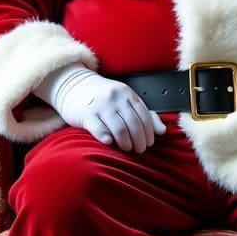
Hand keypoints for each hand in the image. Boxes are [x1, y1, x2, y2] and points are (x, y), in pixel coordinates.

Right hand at [36, 65, 165, 151]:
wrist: (75, 85)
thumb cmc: (104, 97)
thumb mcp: (125, 101)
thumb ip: (145, 115)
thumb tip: (162, 131)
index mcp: (128, 94)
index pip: (144, 116)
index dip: (149, 132)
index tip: (149, 143)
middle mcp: (116, 98)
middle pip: (133, 124)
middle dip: (139, 140)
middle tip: (139, 149)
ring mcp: (101, 105)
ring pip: (119, 128)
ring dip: (126, 142)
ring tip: (127, 148)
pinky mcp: (86, 114)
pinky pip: (98, 128)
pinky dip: (106, 137)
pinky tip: (110, 143)